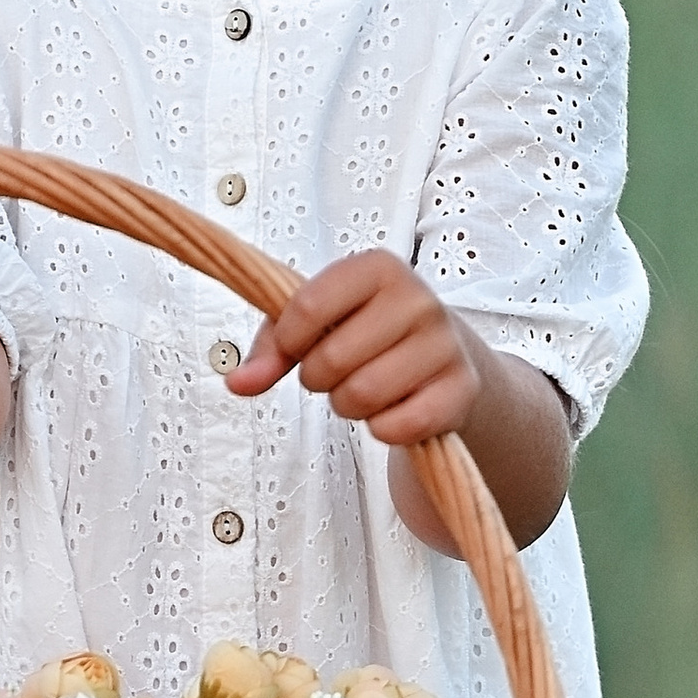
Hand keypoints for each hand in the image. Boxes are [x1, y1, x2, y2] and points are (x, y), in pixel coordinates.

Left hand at [227, 251, 483, 444]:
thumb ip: (272, 348)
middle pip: (330, 360)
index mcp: (378, 268)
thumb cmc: (370, 333)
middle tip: (336, 373)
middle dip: (318, 379)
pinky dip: (381, 429)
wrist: (444, 357)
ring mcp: (444, 345)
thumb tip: (237, 383)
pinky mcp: (460, 391)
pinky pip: (395, 426)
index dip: (288, 339)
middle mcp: (417, 299)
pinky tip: (392, 409)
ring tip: (363, 388)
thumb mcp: (319, 323)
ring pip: (361, 396)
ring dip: (347, 405)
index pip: (308, 306)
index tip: (295, 346)